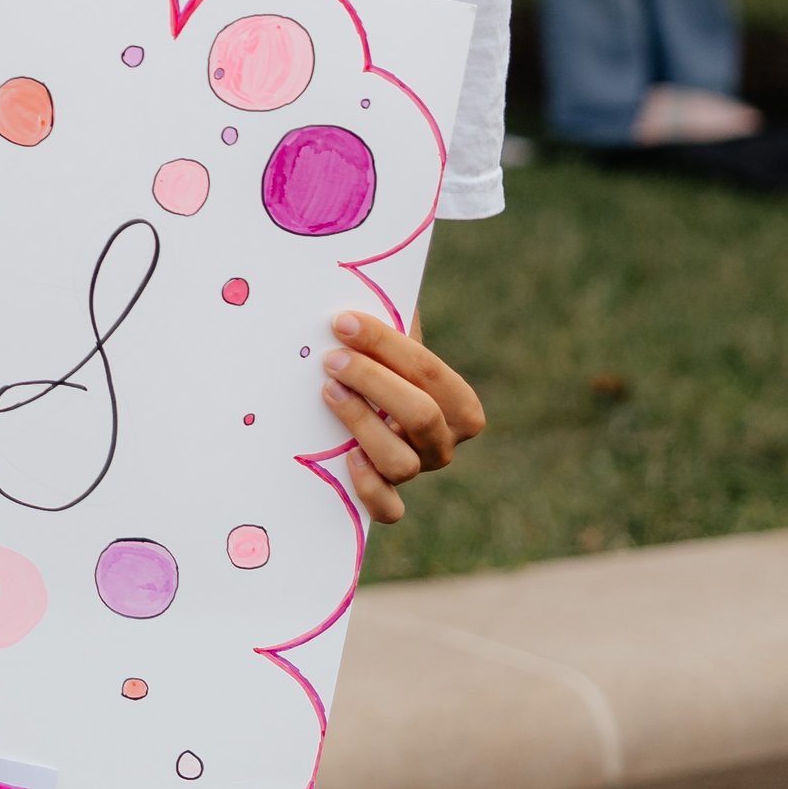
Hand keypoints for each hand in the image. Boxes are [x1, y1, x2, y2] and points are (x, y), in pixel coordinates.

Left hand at [321, 311, 484, 525]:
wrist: (367, 407)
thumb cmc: (380, 368)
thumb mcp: (391, 344)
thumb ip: (391, 318)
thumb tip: (358, 279)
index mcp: (458, 403)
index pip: (428, 371)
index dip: (385, 344)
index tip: (342, 322)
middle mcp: (443, 442)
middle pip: (420, 415)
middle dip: (372, 380)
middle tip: (331, 358)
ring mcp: (417, 472)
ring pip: (401, 461)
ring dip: (362, 424)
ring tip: (329, 391)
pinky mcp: (390, 499)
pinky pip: (389, 509)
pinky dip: (371, 488)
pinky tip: (348, 457)